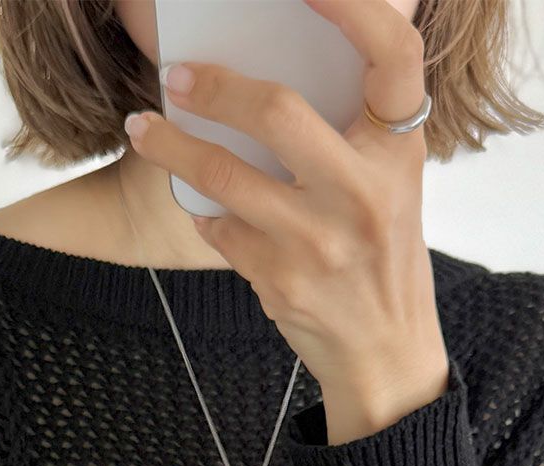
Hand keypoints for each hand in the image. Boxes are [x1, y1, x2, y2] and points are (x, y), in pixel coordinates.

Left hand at [125, 0, 449, 441]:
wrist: (386, 353)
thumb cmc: (381, 252)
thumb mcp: (391, 181)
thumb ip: (355, 124)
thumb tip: (285, 56)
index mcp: (400, 150)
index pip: (394, 54)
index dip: (355, 8)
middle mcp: (364, 192)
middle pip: (279, 112)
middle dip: (217, 87)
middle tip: (178, 77)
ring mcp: (320, 241)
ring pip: (224, 174)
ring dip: (171, 147)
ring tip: (143, 129)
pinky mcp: (281, 280)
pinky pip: (219, 227)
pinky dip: (202, 211)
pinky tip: (196, 203)